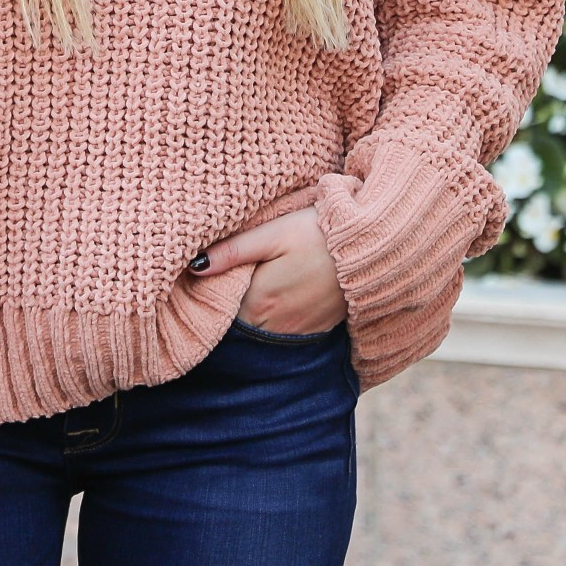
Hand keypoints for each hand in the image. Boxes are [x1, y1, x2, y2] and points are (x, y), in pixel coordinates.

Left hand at [189, 205, 347, 335]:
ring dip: (248, 316)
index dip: (208, 295)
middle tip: (219, 284)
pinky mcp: (317, 328)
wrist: (372, 247)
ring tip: (246, 289)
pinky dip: (272, 320)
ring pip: (259, 330)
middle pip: (237, 323)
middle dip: (226, 308)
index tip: (201, 279)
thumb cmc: (319, 233)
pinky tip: (274, 298)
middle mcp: (275, 324)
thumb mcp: (274, 233)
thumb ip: (233, 251)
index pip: (219, 309)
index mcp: (259, 300)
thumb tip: (193, 266)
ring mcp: (298, 330)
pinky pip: (283, 332)